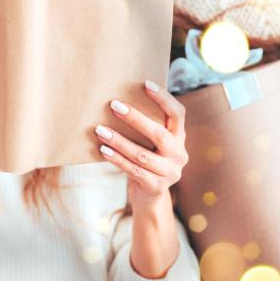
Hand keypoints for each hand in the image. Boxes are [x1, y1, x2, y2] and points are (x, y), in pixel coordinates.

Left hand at [94, 79, 188, 209]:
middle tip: (113, 105)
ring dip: (119, 141)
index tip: (145, 84)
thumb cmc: (146, 159)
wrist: (149, 196)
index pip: (177, 113)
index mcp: (179, 137)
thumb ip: (147, 126)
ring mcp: (170, 172)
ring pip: (141, 154)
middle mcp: (179, 154)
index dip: (164, 98)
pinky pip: (133, 170)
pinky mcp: (156, 187)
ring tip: (100, 130)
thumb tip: (118, 100)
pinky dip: (116, 159)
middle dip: (135, 118)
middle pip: (158, 134)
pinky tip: (103, 150)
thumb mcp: (152, 143)